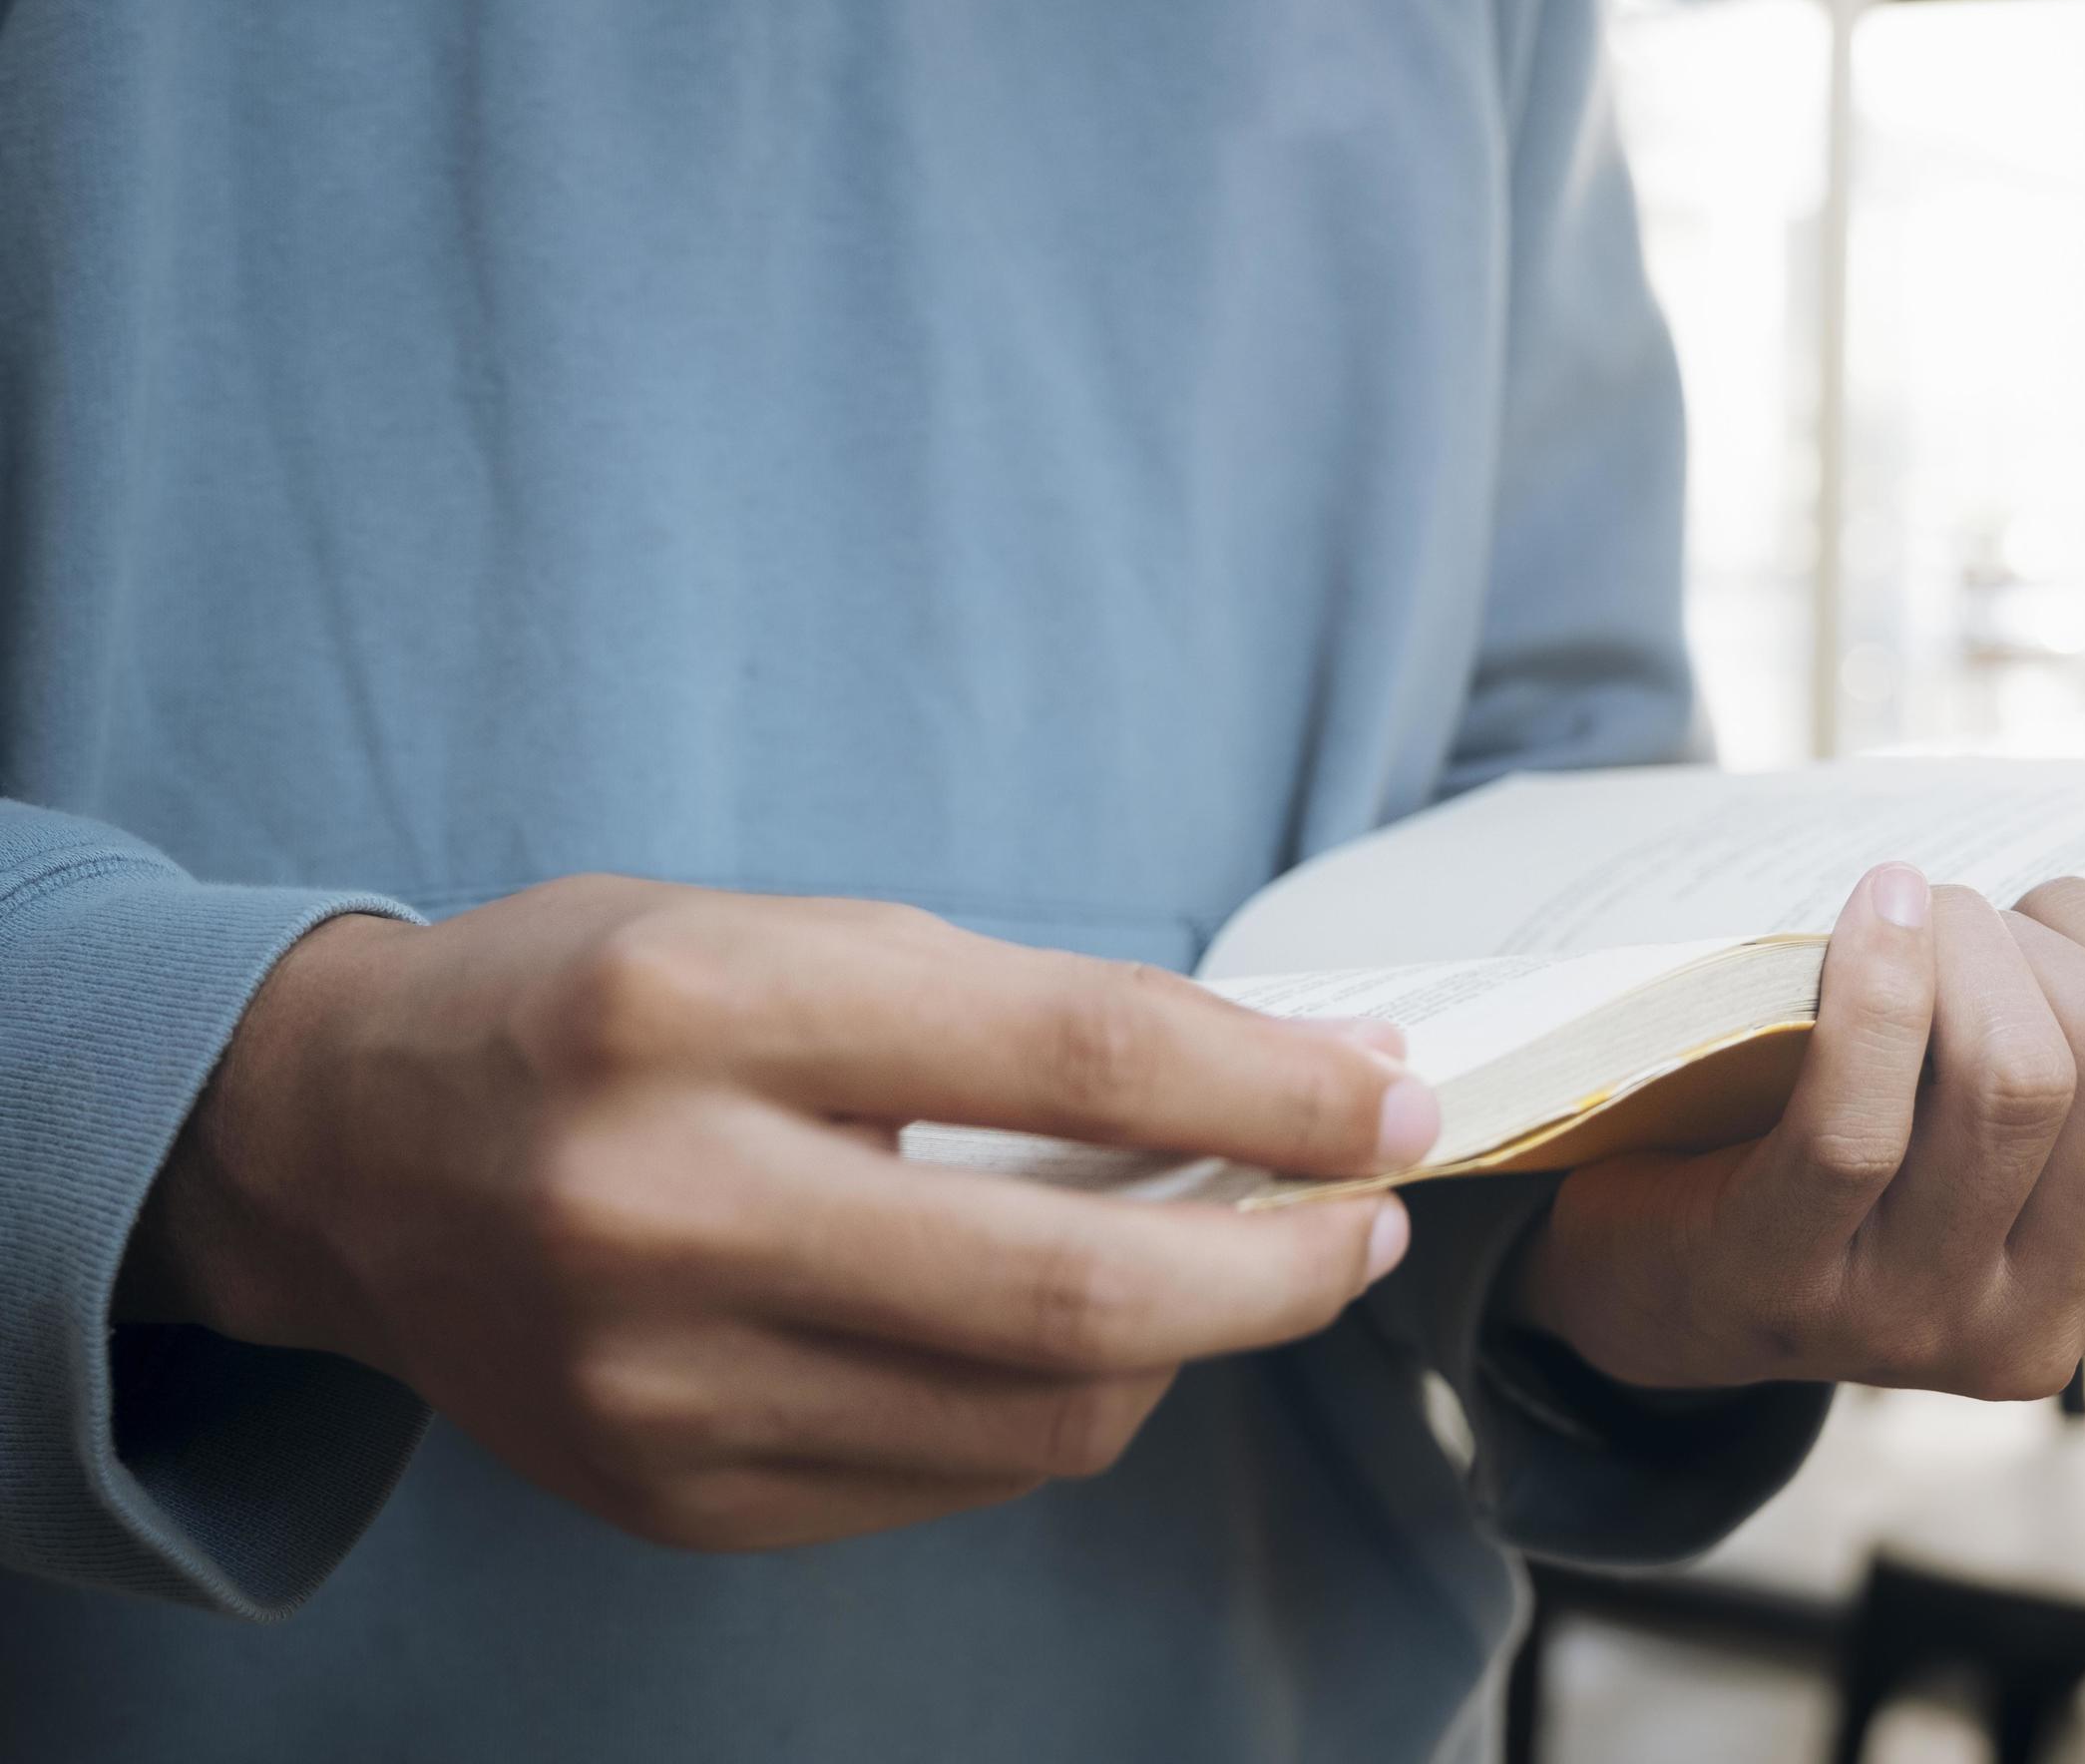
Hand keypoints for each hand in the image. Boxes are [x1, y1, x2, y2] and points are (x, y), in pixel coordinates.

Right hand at [120, 876, 1436, 1549]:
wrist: (345, 1153)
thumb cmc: (598, 1005)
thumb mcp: (791, 936)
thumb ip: (1019, 1019)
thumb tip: (1275, 1090)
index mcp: (701, 1008)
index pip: (1074, 1057)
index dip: (1273, 1089)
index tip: (1392, 1100)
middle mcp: (664, 1208)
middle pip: (1077, 1288)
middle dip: (1282, 1268)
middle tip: (1371, 1224)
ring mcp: (657, 1385)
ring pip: (1038, 1415)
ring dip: (1187, 1341)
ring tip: (1234, 1263)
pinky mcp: (670, 1497)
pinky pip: (951, 1478)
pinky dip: (1055, 1402)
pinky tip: (1072, 1331)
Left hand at [1509, 868, 2084, 1395]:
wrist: (1655, 1250)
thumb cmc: (1874, 1137)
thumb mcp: (2056, 1082)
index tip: (2021, 924)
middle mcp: (2046, 1330)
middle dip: (2026, 934)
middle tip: (1944, 916)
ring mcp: (1915, 1324)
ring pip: (2005, 1082)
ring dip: (1947, 946)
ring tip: (1892, 913)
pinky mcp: (1787, 1286)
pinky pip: (1862, 1119)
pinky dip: (1872, 987)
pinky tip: (1860, 911)